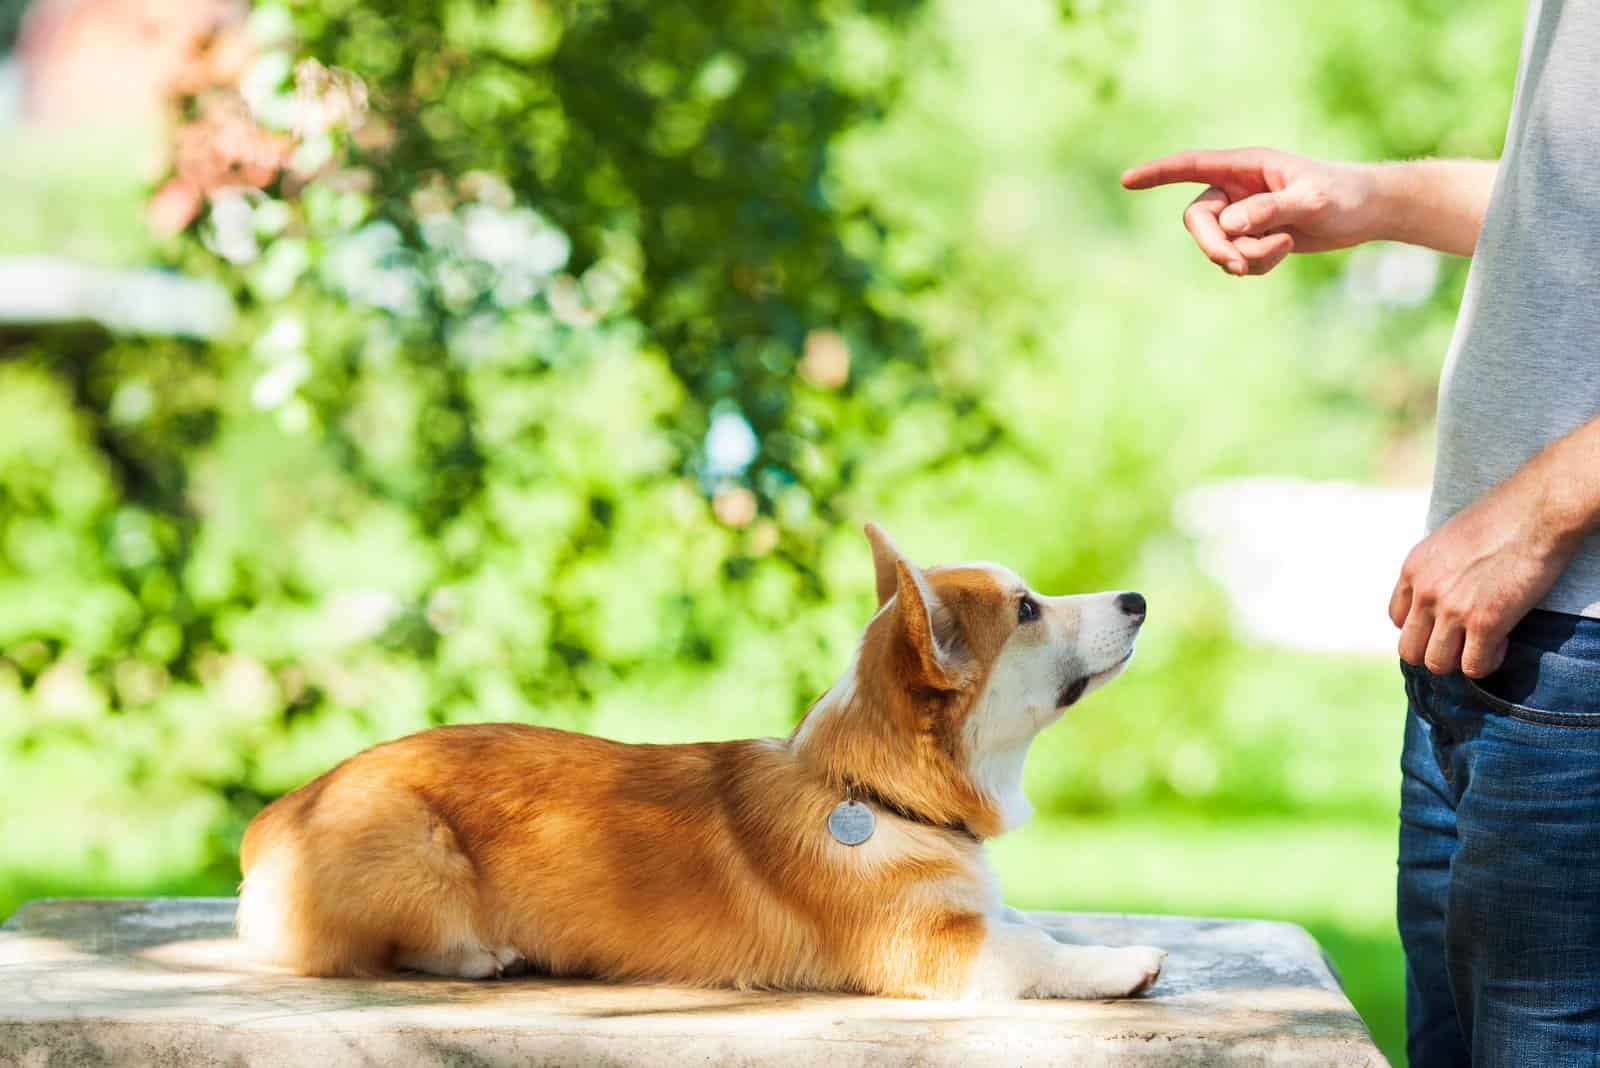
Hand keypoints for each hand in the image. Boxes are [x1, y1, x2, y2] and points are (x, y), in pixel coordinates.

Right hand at [1121, 148, 1381, 275]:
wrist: (1367, 212)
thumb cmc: (1343, 194)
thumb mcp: (1311, 200)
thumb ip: (1269, 210)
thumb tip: (1228, 225)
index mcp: (1246, 166)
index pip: (1191, 166)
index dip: (1158, 173)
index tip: (1127, 181)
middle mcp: (1238, 189)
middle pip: (1199, 220)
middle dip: (1214, 245)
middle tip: (1236, 264)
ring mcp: (1243, 215)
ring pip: (1219, 245)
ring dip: (1246, 256)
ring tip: (1283, 247)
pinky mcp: (1253, 238)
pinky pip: (1238, 259)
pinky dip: (1258, 263)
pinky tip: (1285, 250)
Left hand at [1389, 470, 1580, 677]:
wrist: (1536, 511)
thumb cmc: (1502, 516)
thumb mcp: (1449, 538)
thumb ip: (1438, 567)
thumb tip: (1446, 588)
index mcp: (1413, 569)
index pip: (1396, 618)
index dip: (1421, 627)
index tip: (1445, 623)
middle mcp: (1425, 592)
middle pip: (1409, 649)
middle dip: (1434, 651)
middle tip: (1462, 642)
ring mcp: (1452, 609)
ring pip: (1436, 663)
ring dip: (1459, 661)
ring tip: (1483, 644)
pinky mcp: (1485, 622)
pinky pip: (1473, 666)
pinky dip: (1486, 663)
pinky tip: (1502, 643)